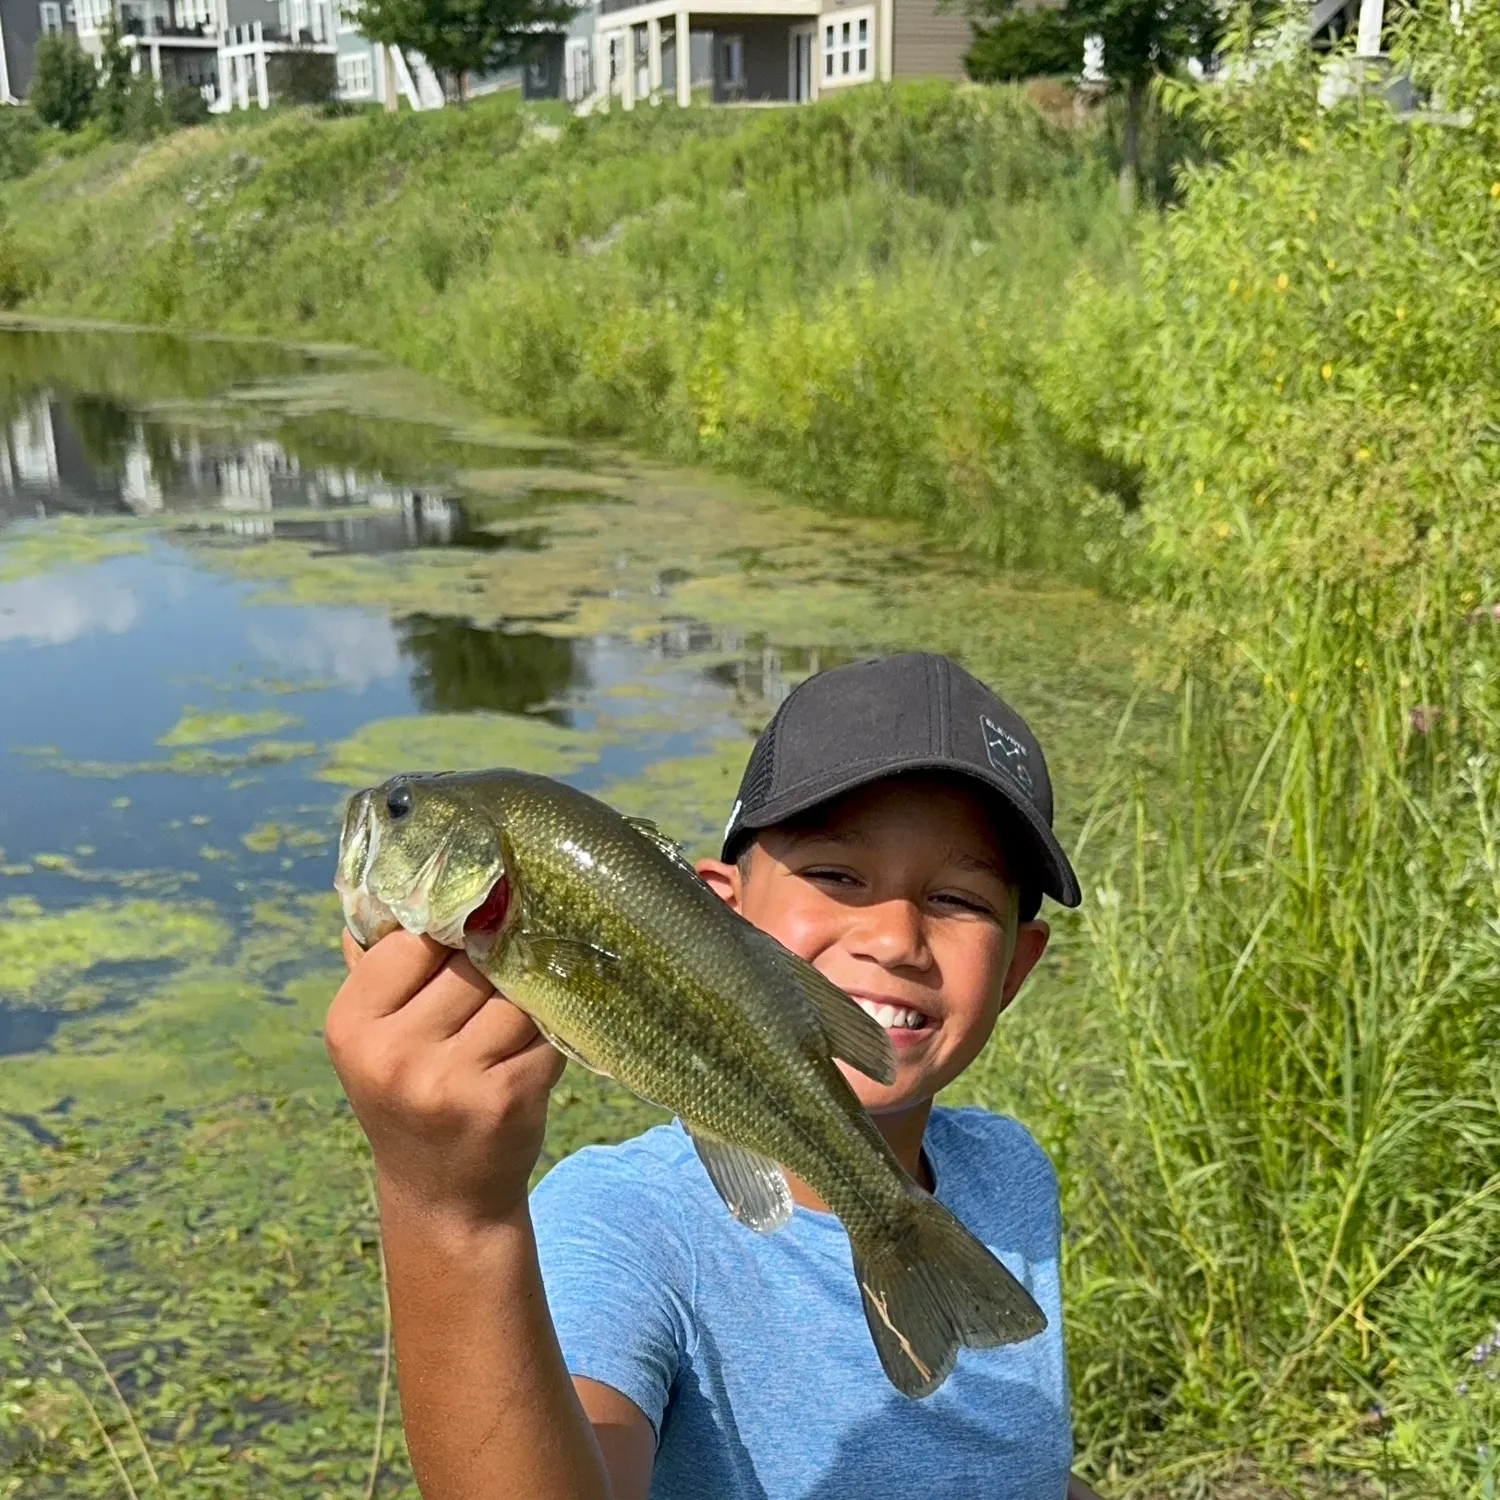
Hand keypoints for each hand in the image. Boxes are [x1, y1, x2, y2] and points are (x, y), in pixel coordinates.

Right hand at [325, 928, 566, 1227]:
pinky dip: (550, 1035)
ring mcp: (449, 1080)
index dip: (451, 934)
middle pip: (472, 964)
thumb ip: (383, 964)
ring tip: (514, 1023)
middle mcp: (393, 1053)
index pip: (415, 940)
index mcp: (351, 1024)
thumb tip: (403, 874)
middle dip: (496, 966)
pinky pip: (547, 1032)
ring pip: (515, 995)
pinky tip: (533, 1051)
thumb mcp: (378, 1035)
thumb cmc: (413, 1094)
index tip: (472, 933)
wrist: (443, 1194)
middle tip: (504, 978)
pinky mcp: (505, 1099)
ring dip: (528, 1001)